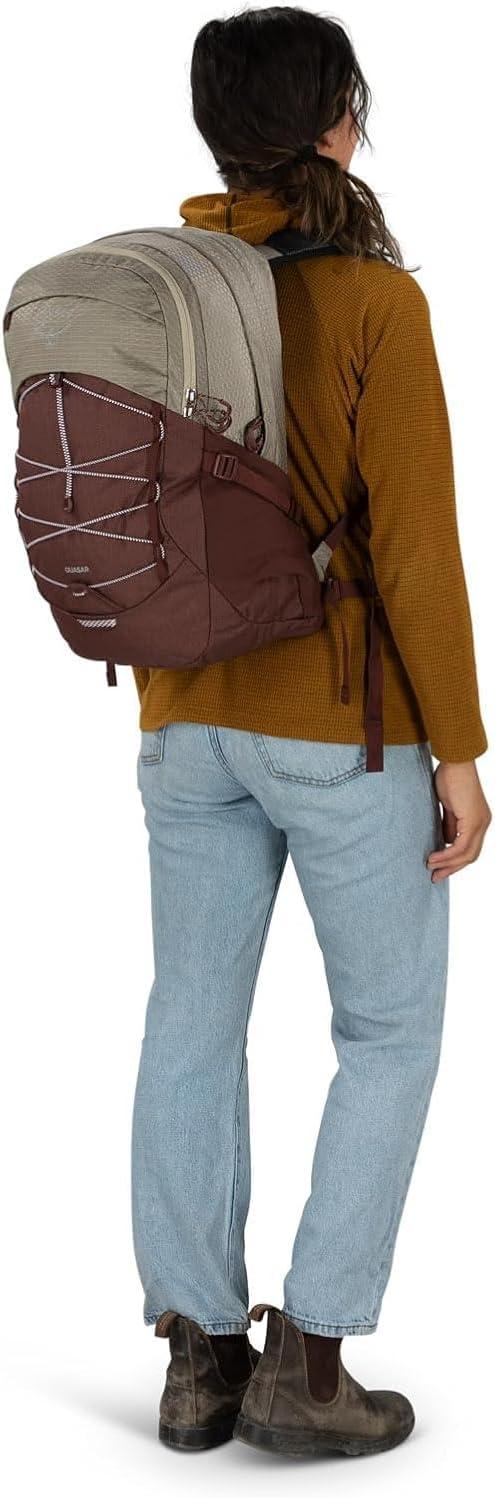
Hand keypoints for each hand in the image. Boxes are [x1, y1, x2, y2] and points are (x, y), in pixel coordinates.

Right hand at [426, 760, 491, 880]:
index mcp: (479, 820)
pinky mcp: (473, 822)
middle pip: (471, 856)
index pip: (470, 849)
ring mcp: (480, 823)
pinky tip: (434, 857)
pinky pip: (461, 846)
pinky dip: (447, 855)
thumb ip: (449, 824)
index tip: (438, 867)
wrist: (455, 762)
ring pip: (467, 854)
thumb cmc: (450, 777)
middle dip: (452, 868)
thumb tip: (445, 841)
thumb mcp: (448, 806)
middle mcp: (483, 824)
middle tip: (435, 876)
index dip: (455, 861)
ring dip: (448, 864)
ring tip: (431, 868)